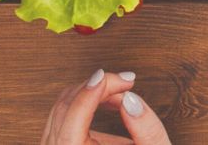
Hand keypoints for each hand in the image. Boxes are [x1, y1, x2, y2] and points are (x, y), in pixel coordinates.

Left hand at [41, 70, 170, 144]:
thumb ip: (146, 129)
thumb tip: (131, 99)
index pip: (72, 116)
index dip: (93, 90)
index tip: (115, 77)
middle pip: (65, 106)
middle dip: (97, 88)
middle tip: (126, 84)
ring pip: (61, 109)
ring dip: (91, 95)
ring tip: (122, 94)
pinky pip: (62, 119)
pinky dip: (84, 106)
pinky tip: (109, 105)